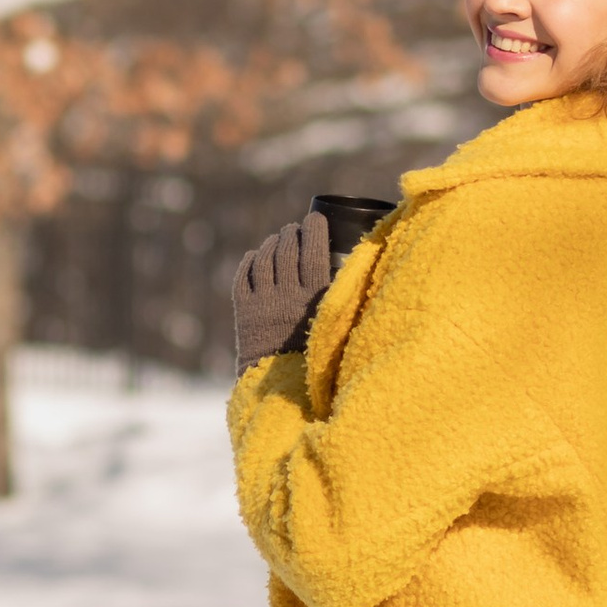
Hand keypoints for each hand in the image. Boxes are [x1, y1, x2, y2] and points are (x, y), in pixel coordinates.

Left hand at [231, 210, 333, 372]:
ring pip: (264, 258)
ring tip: (278, 238)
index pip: (312, 249)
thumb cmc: (319, 359)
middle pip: (287, 249)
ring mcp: (262, 301)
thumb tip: (363, 273)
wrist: (281, 388)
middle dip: (292, 233)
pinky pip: (243, 275)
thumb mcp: (338, 327)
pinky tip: (255, 255)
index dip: (314, 229)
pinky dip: (250, 261)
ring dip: (272, 243)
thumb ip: (346, 301)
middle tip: (296, 228)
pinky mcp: (243, 311)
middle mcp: (286, 295)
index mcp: (313, 298)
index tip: (316, 218)